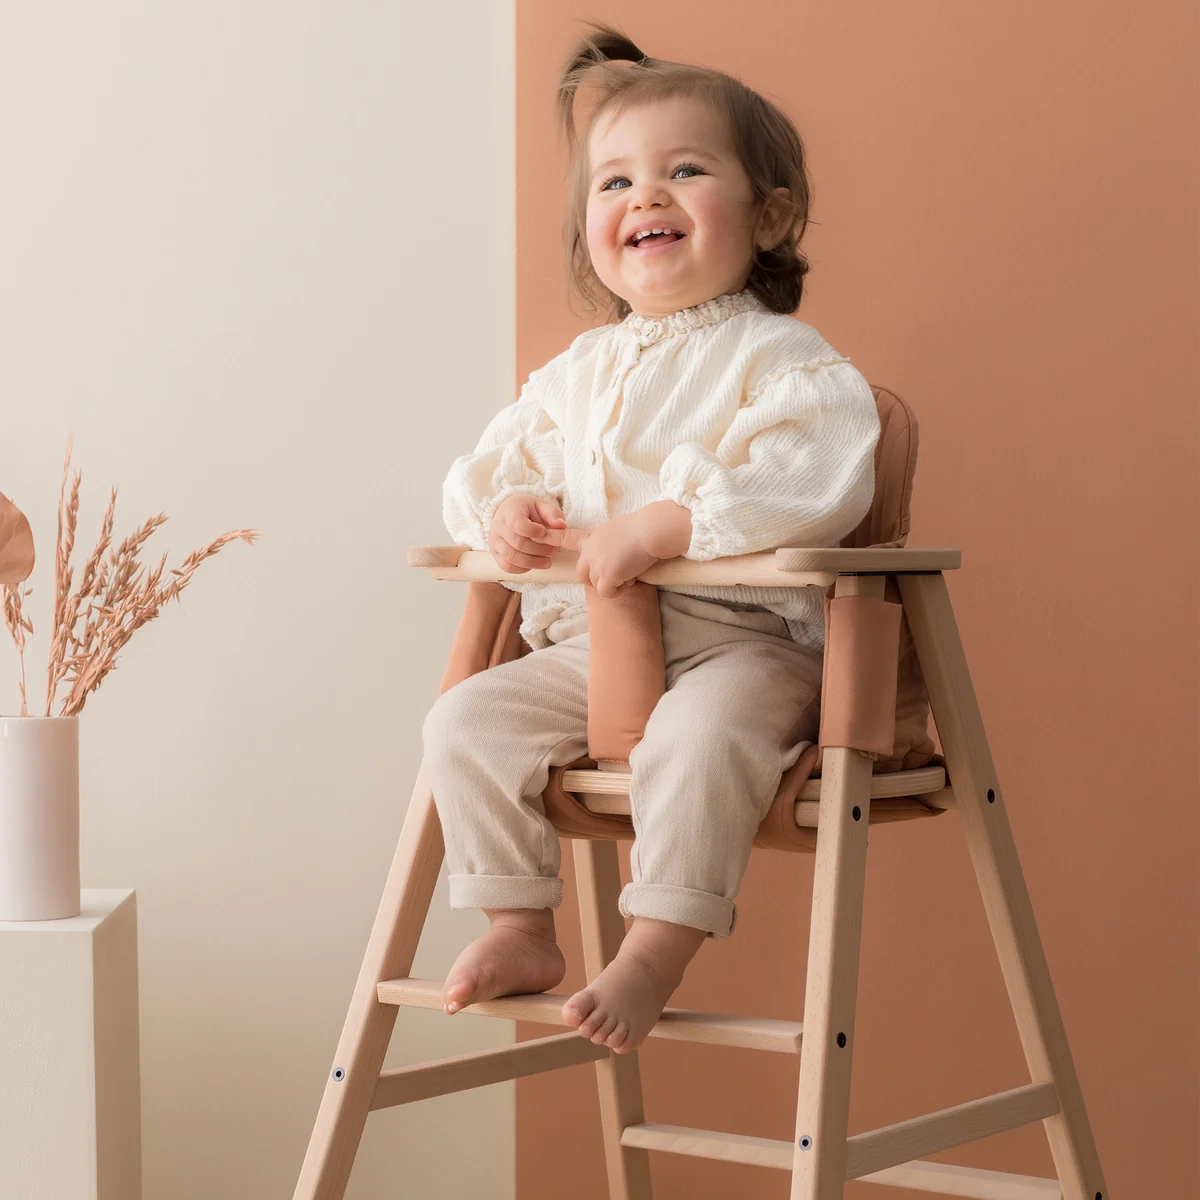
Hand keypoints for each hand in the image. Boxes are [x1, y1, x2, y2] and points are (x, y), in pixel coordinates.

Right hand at [488, 493, 566, 572]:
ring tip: (548, 561)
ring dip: (533, 562)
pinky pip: (507, 567)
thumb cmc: (529, 511)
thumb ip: (552, 513)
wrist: (511, 514)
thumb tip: (561, 525)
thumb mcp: (542, 506)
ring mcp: (494, 541)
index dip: (532, 531)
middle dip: (539, 549)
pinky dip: (523, 568)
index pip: (517, 523)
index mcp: (509, 510)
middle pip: (517, 543)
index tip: (544, 532)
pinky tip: (535, 563)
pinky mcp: (496, 554)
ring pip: (511, 557)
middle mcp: (498, 525)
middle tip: (554, 549)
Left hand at [557, 502, 691, 598]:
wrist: (650, 531)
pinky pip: (606, 593)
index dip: (551, 539)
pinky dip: (618, 590)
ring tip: (629, 572)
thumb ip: (604, 543)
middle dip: (597, 579)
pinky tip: (630, 580)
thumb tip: (609, 556)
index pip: (566, 538)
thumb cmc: (641, 529)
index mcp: (591, 538)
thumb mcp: (615, 530)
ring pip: (596, 585)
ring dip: (613, 583)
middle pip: (582, 574)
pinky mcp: (607, 575)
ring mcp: (597, 564)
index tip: (540, 537)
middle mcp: (590, 551)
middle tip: (616, 574)